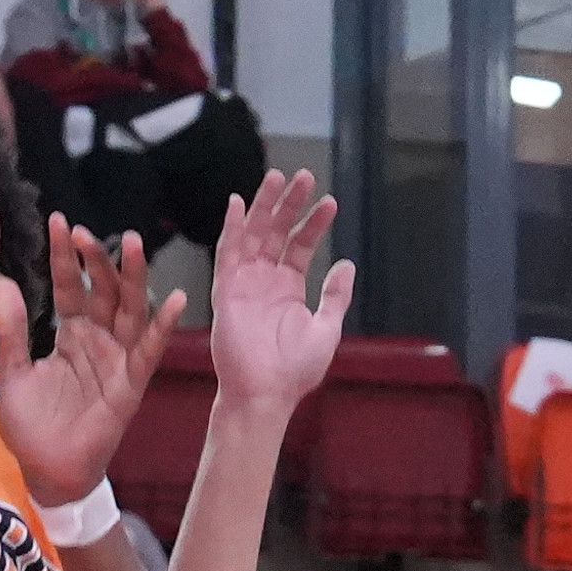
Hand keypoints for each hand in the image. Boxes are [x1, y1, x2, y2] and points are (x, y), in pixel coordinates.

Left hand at [0, 213, 179, 509]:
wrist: (45, 471)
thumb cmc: (32, 427)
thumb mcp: (13, 371)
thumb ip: (11, 329)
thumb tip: (0, 281)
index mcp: (71, 333)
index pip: (70, 285)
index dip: (65, 256)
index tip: (60, 221)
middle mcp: (98, 339)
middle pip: (103, 289)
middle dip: (97, 259)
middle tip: (86, 232)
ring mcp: (117, 359)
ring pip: (130, 309)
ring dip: (133, 277)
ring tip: (132, 243)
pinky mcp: (131, 383)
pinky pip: (150, 351)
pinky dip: (163, 326)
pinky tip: (175, 299)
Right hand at [198, 168, 345, 415]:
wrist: (266, 394)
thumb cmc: (294, 370)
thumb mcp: (326, 329)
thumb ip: (335, 296)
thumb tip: (346, 264)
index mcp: (288, 288)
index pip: (300, 246)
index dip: (314, 224)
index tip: (330, 203)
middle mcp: (265, 280)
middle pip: (276, 232)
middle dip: (289, 204)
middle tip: (304, 176)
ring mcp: (244, 283)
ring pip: (253, 235)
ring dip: (264, 206)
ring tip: (279, 178)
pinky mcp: (225, 291)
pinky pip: (227, 254)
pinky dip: (231, 228)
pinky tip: (238, 203)